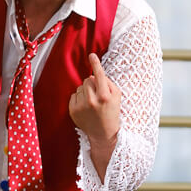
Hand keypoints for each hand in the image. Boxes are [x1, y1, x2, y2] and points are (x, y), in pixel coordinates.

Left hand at [68, 54, 119, 180]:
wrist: (103, 134)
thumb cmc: (112, 113)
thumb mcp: (117, 96)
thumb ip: (107, 82)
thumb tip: (94, 74)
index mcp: (104, 96)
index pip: (98, 75)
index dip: (95, 64)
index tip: (91, 55)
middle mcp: (92, 100)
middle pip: (87, 80)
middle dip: (92, 84)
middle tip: (98, 95)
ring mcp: (81, 106)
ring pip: (80, 87)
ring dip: (85, 91)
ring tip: (92, 103)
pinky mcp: (73, 111)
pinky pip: (73, 95)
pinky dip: (79, 98)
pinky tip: (85, 107)